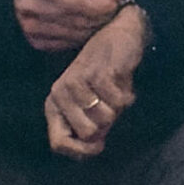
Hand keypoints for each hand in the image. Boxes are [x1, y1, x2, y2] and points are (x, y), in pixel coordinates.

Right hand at [14, 0, 123, 52]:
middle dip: (98, 18)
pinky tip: (91, 29)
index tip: (114, 5)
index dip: (96, 6)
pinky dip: (81, 39)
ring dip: (93, 29)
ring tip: (105, 21)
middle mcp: (27, 3)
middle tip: (115, 14)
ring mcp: (27, 23)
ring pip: (70, 33)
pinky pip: (63, 44)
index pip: (72, 0)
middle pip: (72, 18)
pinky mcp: (33, 40)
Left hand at [44, 5, 146, 159]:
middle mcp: (60, 93)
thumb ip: (88, 125)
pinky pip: (120, 102)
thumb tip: (93, 147)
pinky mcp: (100, 74)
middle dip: (107, 124)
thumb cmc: (103, 74)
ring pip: (105, 118)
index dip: (81, 151)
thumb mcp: (90, 101)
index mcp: (54, 103)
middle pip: (87, 132)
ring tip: (116, 91)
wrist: (119, 33)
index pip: (58, 143)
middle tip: (111, 106)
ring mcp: (78, 82)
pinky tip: (125, 83)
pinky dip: (129, 96)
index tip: (100, 146)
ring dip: (118, 108)